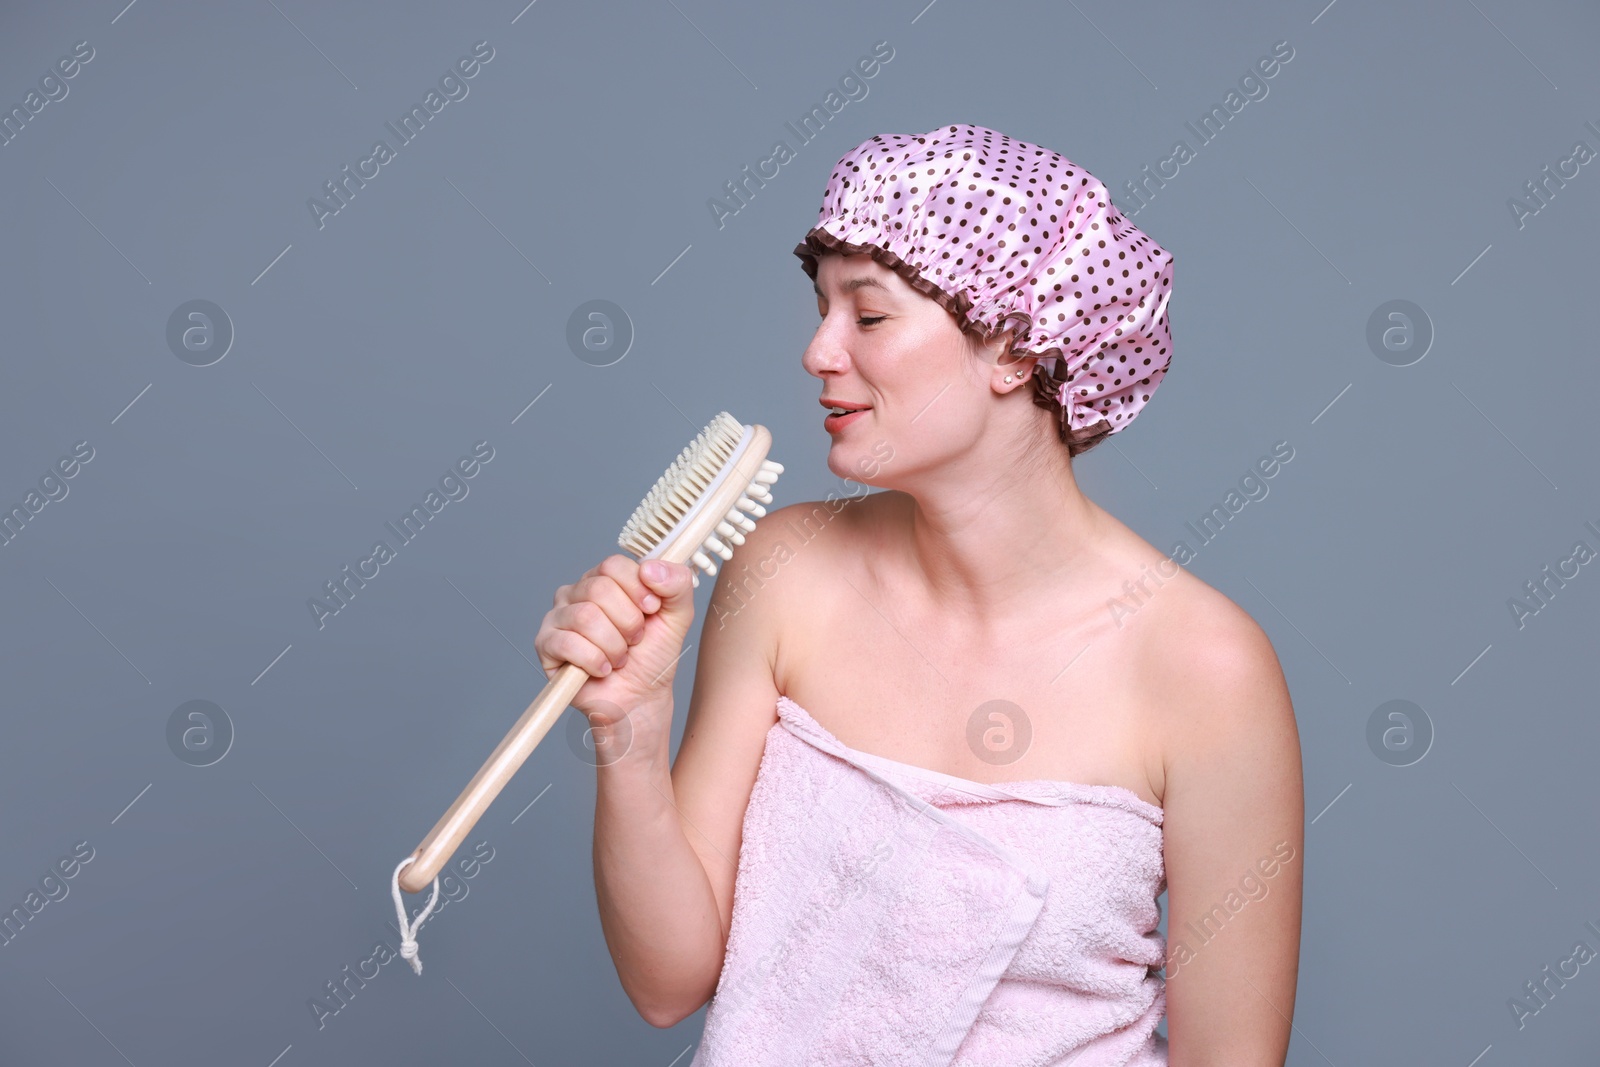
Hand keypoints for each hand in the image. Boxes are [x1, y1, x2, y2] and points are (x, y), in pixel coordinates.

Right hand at [534, 555, 696, 750]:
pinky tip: (603, 669)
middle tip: (634, 640)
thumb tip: (650, 567)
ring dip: (614, 645)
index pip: (613, 565)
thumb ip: (677, 584)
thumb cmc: (653, 656)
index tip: (651, 610)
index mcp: (606, 579)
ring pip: (585, 616)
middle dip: (628, 622)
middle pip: (598, 589)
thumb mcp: (678, 616)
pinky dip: (595, 661)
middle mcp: (577, 593)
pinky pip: (568, 643)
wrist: (640, 699)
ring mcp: (557, 617)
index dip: (638, 589)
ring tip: (619, 657)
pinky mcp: (545, 645)